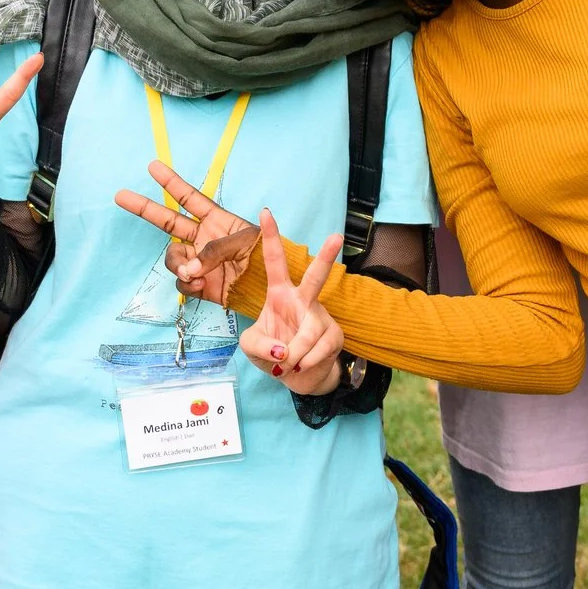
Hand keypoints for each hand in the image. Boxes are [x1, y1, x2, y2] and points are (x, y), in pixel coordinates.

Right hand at [117, 159, 260, 304]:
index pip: (189, 198)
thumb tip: (189, 268)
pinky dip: (188, 284)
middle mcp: (202, 238)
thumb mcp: (246, 242)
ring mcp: (198, 260)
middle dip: (144, 208)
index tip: (153, 166)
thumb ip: (215, 250)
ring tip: (195, 273)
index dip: (171, 182)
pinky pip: (181, 283)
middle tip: (120, 195)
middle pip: (166, 221)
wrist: (270, 287)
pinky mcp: (199, 283)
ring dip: (178, 265)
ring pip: (172, 259)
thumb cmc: (264, 256)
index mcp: (216, 220)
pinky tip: (202, 283)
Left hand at [235, 210, 345, 393]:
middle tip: (337, 237)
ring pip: (308, 333)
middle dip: (327, 257)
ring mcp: (320, 316)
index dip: (270, 237)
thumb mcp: (250, 347)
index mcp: (280, 293)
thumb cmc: (271, 353)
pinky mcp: (334, 335)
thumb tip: (284, 350)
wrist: (298, 377)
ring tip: (287, 363)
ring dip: (294, 355)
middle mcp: (303, 300)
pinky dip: (304, 363)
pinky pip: (317, 350)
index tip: (265, 212)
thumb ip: (259, 346)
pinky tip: (302, 365)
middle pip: (316, 276)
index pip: (275, 261)